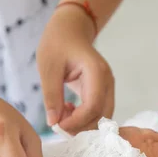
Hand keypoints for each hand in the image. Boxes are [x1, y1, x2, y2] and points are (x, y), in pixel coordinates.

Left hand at [37, 5, 113, 133]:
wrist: (70, 30)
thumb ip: (51, 96)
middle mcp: (107, 81)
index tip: (58, 125)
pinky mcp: (104, 92)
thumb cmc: (58, 43)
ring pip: (102, 117)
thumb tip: (53, 123)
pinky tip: (68, 110)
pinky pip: (99, 112)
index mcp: (96, 71)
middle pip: (101, 115)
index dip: (77, 121)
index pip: (93, 106)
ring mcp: (108, 87)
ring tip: (62, 115)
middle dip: (81, 126)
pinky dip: (84, 118)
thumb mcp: (48, 68)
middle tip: (58, 124)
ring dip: (83, 124)